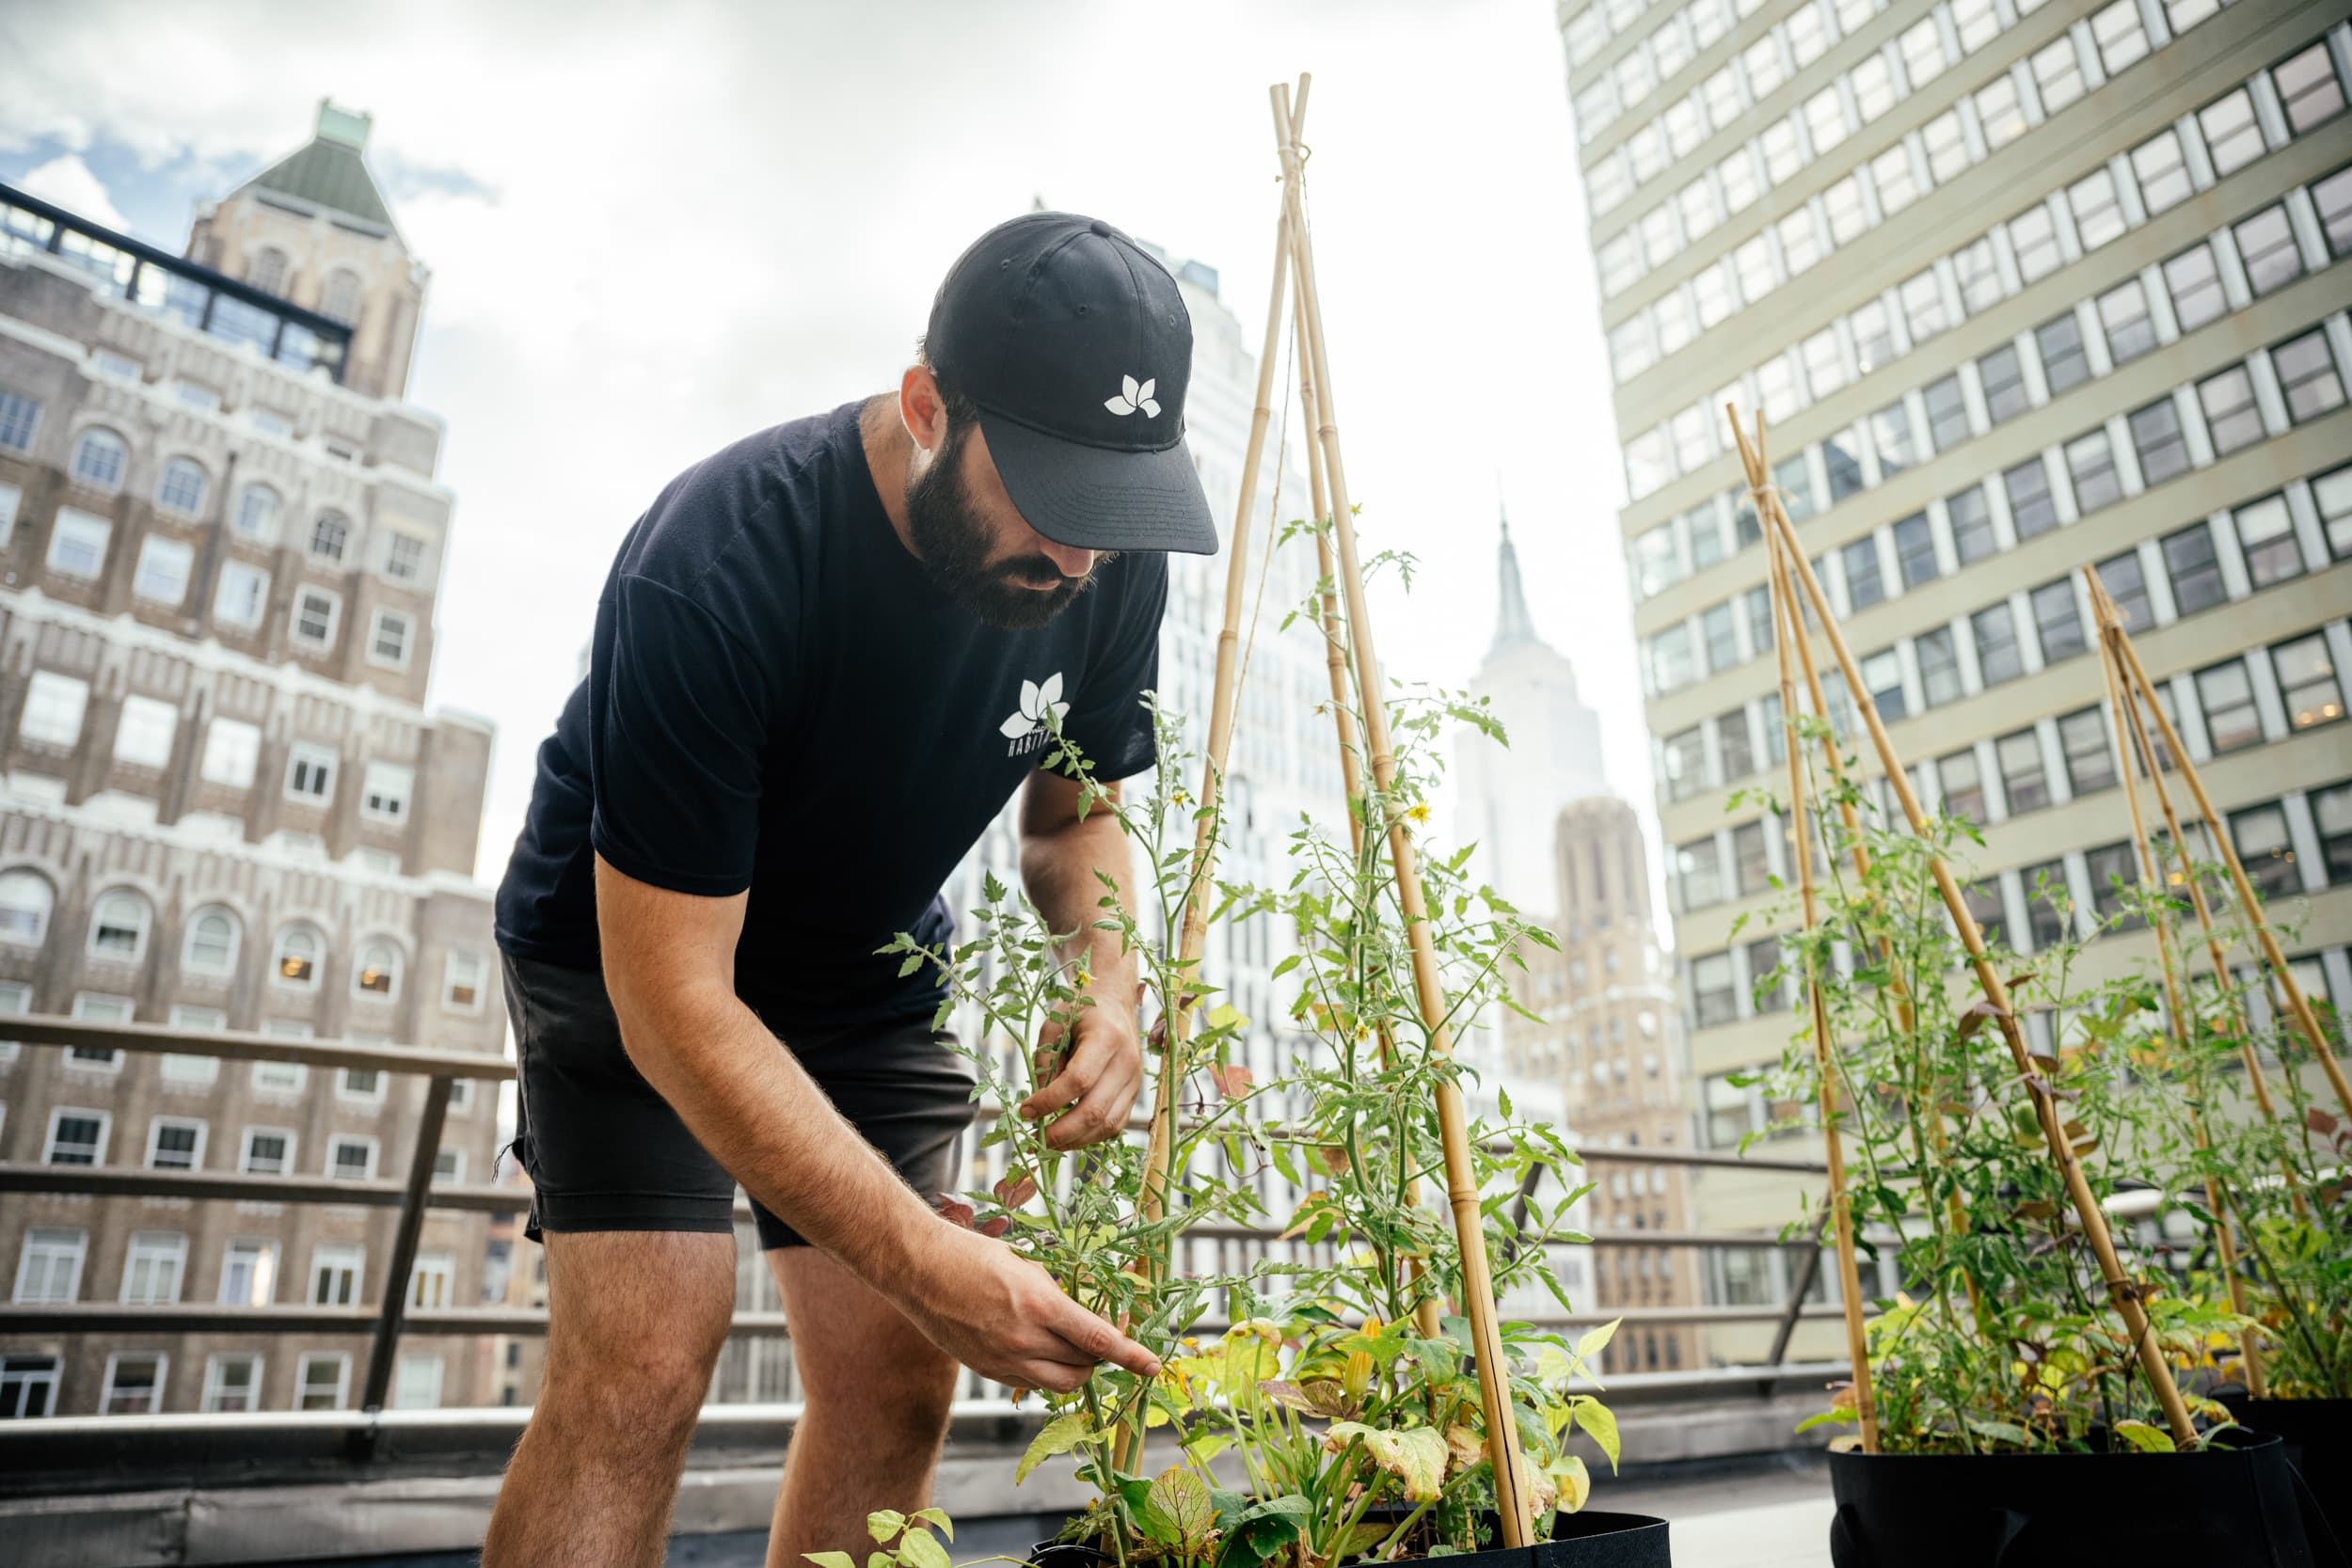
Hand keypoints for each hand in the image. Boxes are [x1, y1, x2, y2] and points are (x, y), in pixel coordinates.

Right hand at [897, 1220, 1159, 1391]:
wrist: (918, 1269)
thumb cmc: (972, 1255)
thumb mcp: (1026, 1264)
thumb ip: (1058, 1292)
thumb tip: (1088, 1310)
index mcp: (1039, 1305)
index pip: (1099, 1339)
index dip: (1132, 1355)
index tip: (1153, 1366)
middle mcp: (1024, 1340)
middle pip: (1085, 1364)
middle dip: (1103, 1355)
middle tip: (1104, 1335)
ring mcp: (1004, 1361)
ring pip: (1062, 1382)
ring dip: (1079, 1369)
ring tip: (1076, 1347)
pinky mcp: (988, 1371)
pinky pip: (1032, 1383)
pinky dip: (1048, 1372)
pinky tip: (1043, 1349)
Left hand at [1021, 998, 1142, 1149]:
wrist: (1114, 1002)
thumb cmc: (1080, 1011)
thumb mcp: (1053, 1026)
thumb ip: (1045, 1062)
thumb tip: (1037, 1105)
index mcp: (1107, 1037)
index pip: (1078, 1080)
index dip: (1049, 1101)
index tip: (1025, 1110)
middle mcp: (1127, 1061)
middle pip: (1095, 1110)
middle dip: (1061, 1132)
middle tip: (1034, 1138)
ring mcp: (1135, 1080)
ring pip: (1107, 1125)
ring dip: (1075, 1141)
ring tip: (1047, 1142)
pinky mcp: (1134, 1093)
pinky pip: (1115, 1125)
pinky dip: (1090, 1137)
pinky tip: (1068, 1136)